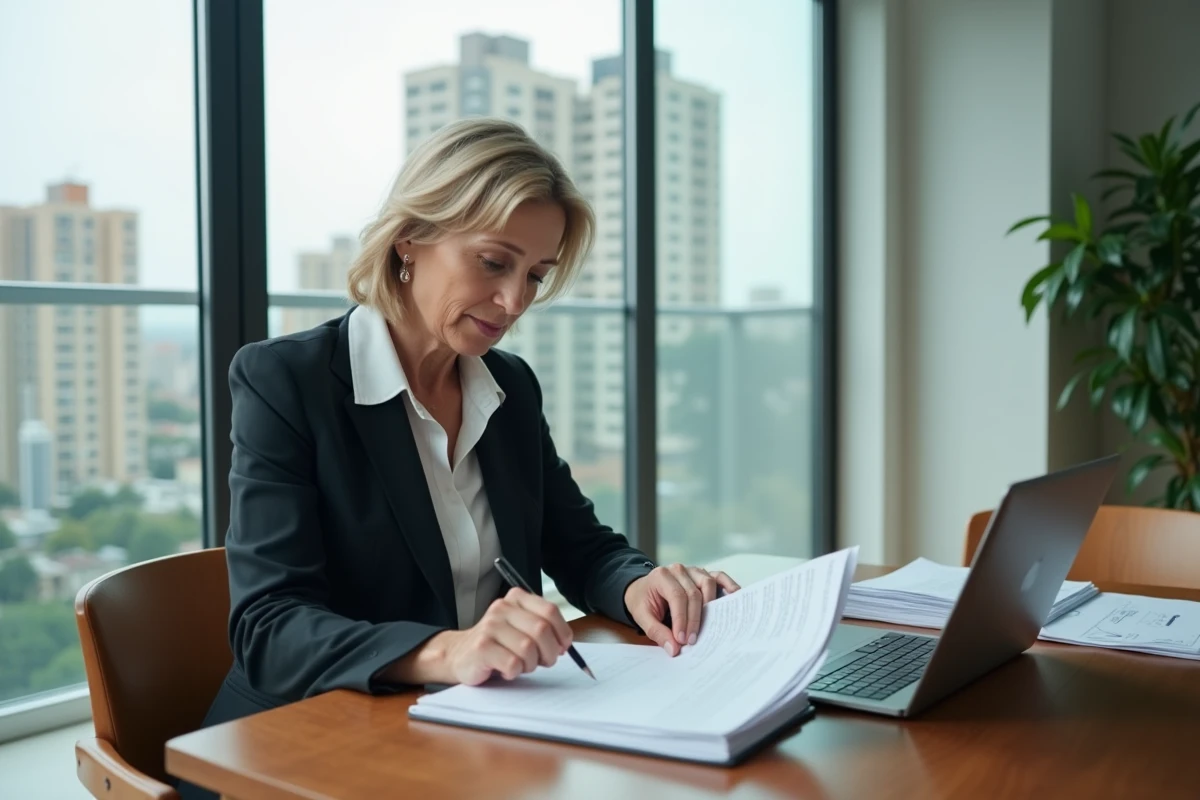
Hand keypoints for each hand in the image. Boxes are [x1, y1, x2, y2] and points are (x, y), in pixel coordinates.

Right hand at [432, 588, 574, 684]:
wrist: (460, 655)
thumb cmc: (498, 645)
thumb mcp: (521, 628)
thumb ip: (543, 629)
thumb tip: (564, 644)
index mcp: (516, 599)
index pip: (550, 610)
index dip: (562, 632)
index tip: (562, 646)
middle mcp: (502, 608)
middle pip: (541, 630)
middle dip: (549, 652)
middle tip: (544, 662)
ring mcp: (490, 626)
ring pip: (528, 648)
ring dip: (530, 664)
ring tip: (521, 665)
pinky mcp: (481, 647)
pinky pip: (512, 663)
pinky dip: (515, 672)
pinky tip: (507, 670)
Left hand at [624, 564, 740, 655]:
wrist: (641, 588)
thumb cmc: (642, 601)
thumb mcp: (642, 616)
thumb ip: (656, 632)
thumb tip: (674, 649)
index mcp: (661, 576)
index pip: (677, 597)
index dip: (682, 619)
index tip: (683, 640)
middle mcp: (678, 570)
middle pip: (694, 593)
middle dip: (695, 619)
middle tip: (694, 640)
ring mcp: (692, 570)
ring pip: (708, 584)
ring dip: (711, 606)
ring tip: (712, 626)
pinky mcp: (703, 575)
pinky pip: (719, 576)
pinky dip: (728, 585)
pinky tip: (735, 597)